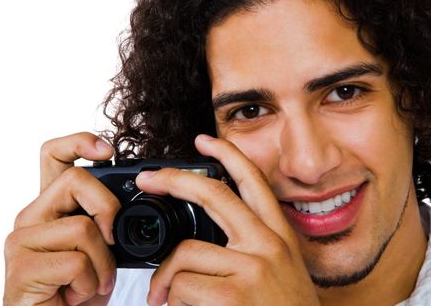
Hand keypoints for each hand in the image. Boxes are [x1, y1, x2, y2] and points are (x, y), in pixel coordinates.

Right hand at [4, 132, 119, 305]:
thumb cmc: (82, 288)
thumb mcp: (103, 246)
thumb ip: (107, 218)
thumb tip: (139, 194)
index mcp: (52, 206)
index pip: (53, 155)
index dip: (79, 141)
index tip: (107, 150)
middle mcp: (32, 217)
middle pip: (75, 179)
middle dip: (108, 208)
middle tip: (113, 241)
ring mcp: (22, 241)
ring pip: (82, 227)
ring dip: (103, 262)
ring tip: (92, 281)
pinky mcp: (22, 268)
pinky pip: (76, 261)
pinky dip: (91, 282)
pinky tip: (78, 294)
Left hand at [137, 134, 320, 305]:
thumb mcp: (280, 273)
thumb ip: (249, 249)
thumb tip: (202, 237)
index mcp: (278, 237)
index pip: (253, 182)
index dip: (227, 155)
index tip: (205, 140)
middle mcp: (268, 246)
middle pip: (213, 195)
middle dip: (174, 180)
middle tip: (150, 179)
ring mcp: (251, 269)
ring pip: (186, 253)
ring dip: (168, 278)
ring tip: (168, 297)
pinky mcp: (232, 295)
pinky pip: (181, 285)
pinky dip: (172, 299)